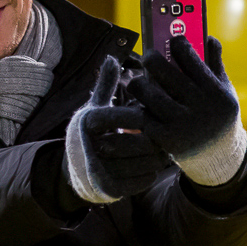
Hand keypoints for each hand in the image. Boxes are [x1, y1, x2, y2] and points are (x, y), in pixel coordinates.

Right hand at [63, 56, 169, 202]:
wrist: (76, 172)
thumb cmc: (91, 134)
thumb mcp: (94, 108)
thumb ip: (105, 85)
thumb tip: (112, 57)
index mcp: (89, 121)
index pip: (124, 115)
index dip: (142, 116)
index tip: (152, 114)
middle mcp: (91, 145)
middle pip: (139, 141)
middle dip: (156, 138)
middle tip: (170, 134)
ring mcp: (101, 169)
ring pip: (145, 162)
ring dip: (158, 157)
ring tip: (167, 149)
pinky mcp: (110, 188)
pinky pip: (143, 179)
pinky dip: (151, 172)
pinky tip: (154, 165)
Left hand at [127, 35, 246, 185]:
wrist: (218, 160)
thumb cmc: (219, 117)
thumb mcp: (225, 91)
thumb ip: (215, 64)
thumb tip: (207, 36)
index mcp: (217, 93)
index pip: (189, 56)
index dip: (177, 42)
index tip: (172, 40)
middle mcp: (201, 108)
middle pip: (162, 70)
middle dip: (151, 58)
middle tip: (149, 57)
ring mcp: (182, 125)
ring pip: (146, 92)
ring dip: (139, 83)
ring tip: (140, 82)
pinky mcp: (166, 140)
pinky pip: (143, 115)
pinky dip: (140, 108)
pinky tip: (142, 105)